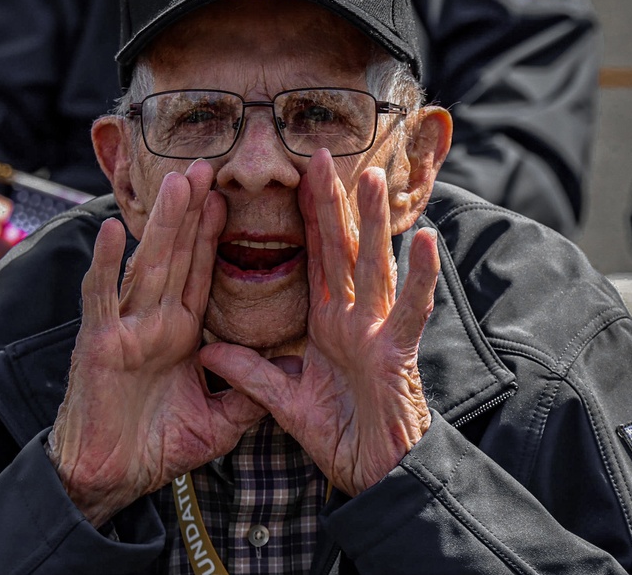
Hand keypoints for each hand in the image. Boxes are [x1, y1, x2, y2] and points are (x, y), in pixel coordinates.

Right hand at [50, 160, 265, 525]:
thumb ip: (248, 393)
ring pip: (147, 265)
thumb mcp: (218, 421)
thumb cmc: (155, 447)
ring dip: (163, 224)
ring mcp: (124, 329)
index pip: (201, 273)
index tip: (229, 196)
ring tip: (178, 182)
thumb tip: (287, 371)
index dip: (213, 235)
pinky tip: (115, 231)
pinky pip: (102, 299)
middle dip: (191, 213)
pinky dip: (106, 265)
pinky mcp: (98, 344)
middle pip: (177, 257)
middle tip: (205, 166)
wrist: (109, 478)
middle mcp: (153, 322)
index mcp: (179, 333)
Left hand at [201, 150, 438, 496]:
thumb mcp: (284, 402)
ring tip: (368, 177)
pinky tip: (426, 241)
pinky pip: (412, 311)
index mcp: (329, 322)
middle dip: (331, 202)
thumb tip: (205, 349)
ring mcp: (379, 331)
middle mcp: (355, 318)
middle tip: (321, 152)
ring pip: (375, 267)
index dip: (305, 219)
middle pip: (341, 249)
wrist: (377, 478)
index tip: (294, 177)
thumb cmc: (341, 437)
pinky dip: (421, 277)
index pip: (314, 259)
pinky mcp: (399, 354)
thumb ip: (249, 373)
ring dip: (373, 223)